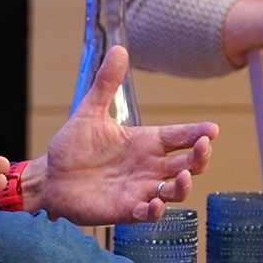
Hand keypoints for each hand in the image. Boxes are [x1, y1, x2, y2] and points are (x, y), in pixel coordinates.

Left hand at [35, 46, 216, 225]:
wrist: (50, 178)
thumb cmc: (73, 147)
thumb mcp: (89, 112)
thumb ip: (105, 84)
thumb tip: (118, 48)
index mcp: (145, 142)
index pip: (180, 137)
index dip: (198, 133)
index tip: (212, 129)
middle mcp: (148, 166)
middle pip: (188, 164)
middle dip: (201, 158)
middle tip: (204, 147)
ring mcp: (140, 189)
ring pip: (174, 191)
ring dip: (183, 186)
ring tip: (183, 177)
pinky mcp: (126, 210)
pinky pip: (149, 214)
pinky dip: (155, 211)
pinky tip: (155, 203)